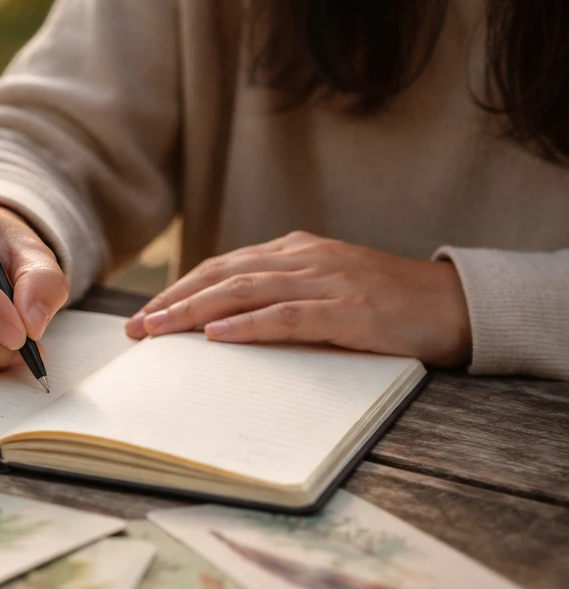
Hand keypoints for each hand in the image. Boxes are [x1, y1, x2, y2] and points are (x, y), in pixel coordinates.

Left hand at [125, 232, 471, 366]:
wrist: (453, 305)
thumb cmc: (385, 303)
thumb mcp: (325, 289)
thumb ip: (281, 297)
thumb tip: (224, 325)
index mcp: (296, 252)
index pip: (223, 267)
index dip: (179, 290)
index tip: (146, 315)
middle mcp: (304, 258)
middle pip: (223, 276)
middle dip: (173, 302)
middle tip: (136, 328)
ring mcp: (326, 281)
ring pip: (245, 291)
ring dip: (195, 311)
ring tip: (158, 331)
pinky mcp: (348, 310)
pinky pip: (288, 316)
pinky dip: (249, 326)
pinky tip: (217, 336)